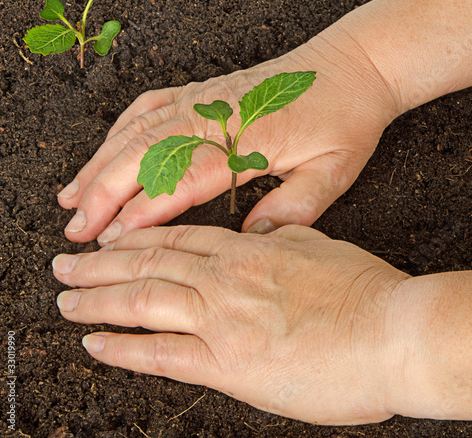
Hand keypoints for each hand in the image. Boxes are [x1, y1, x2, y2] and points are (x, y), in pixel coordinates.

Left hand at [53, 224, 408, 424]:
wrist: (392, 330)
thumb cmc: (361, 289)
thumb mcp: (317, 246)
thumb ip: (281, 238)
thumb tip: (262, 231)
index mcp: (247, 249)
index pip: (176, 238)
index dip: (135, 238)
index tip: (108, 242)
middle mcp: (225, 278)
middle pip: (147, 265)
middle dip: (99, 266)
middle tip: (65, 266)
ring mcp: (222, 319)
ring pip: (142, 301)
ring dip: (97, 300)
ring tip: (65, 300)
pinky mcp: (228, 363)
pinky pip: (160, 353)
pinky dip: (122, 347)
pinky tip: (96, 342)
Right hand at [57, 27, 399, 243]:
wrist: (352, 66)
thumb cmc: (344, 118)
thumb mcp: (334, 170)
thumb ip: (296, 206)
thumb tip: (252, 238)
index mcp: (247, 140)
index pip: (180, 180)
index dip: (140, 213)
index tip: (110, 241)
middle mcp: (216, 115)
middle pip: (143, 154)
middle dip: (102, 194)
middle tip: (76, 230)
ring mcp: (205, 99)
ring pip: (136, 131)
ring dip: (99, 165)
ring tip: (72, 197)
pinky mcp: (204, 91)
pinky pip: (149, 106)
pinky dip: (119, 130)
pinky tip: (104, 150)